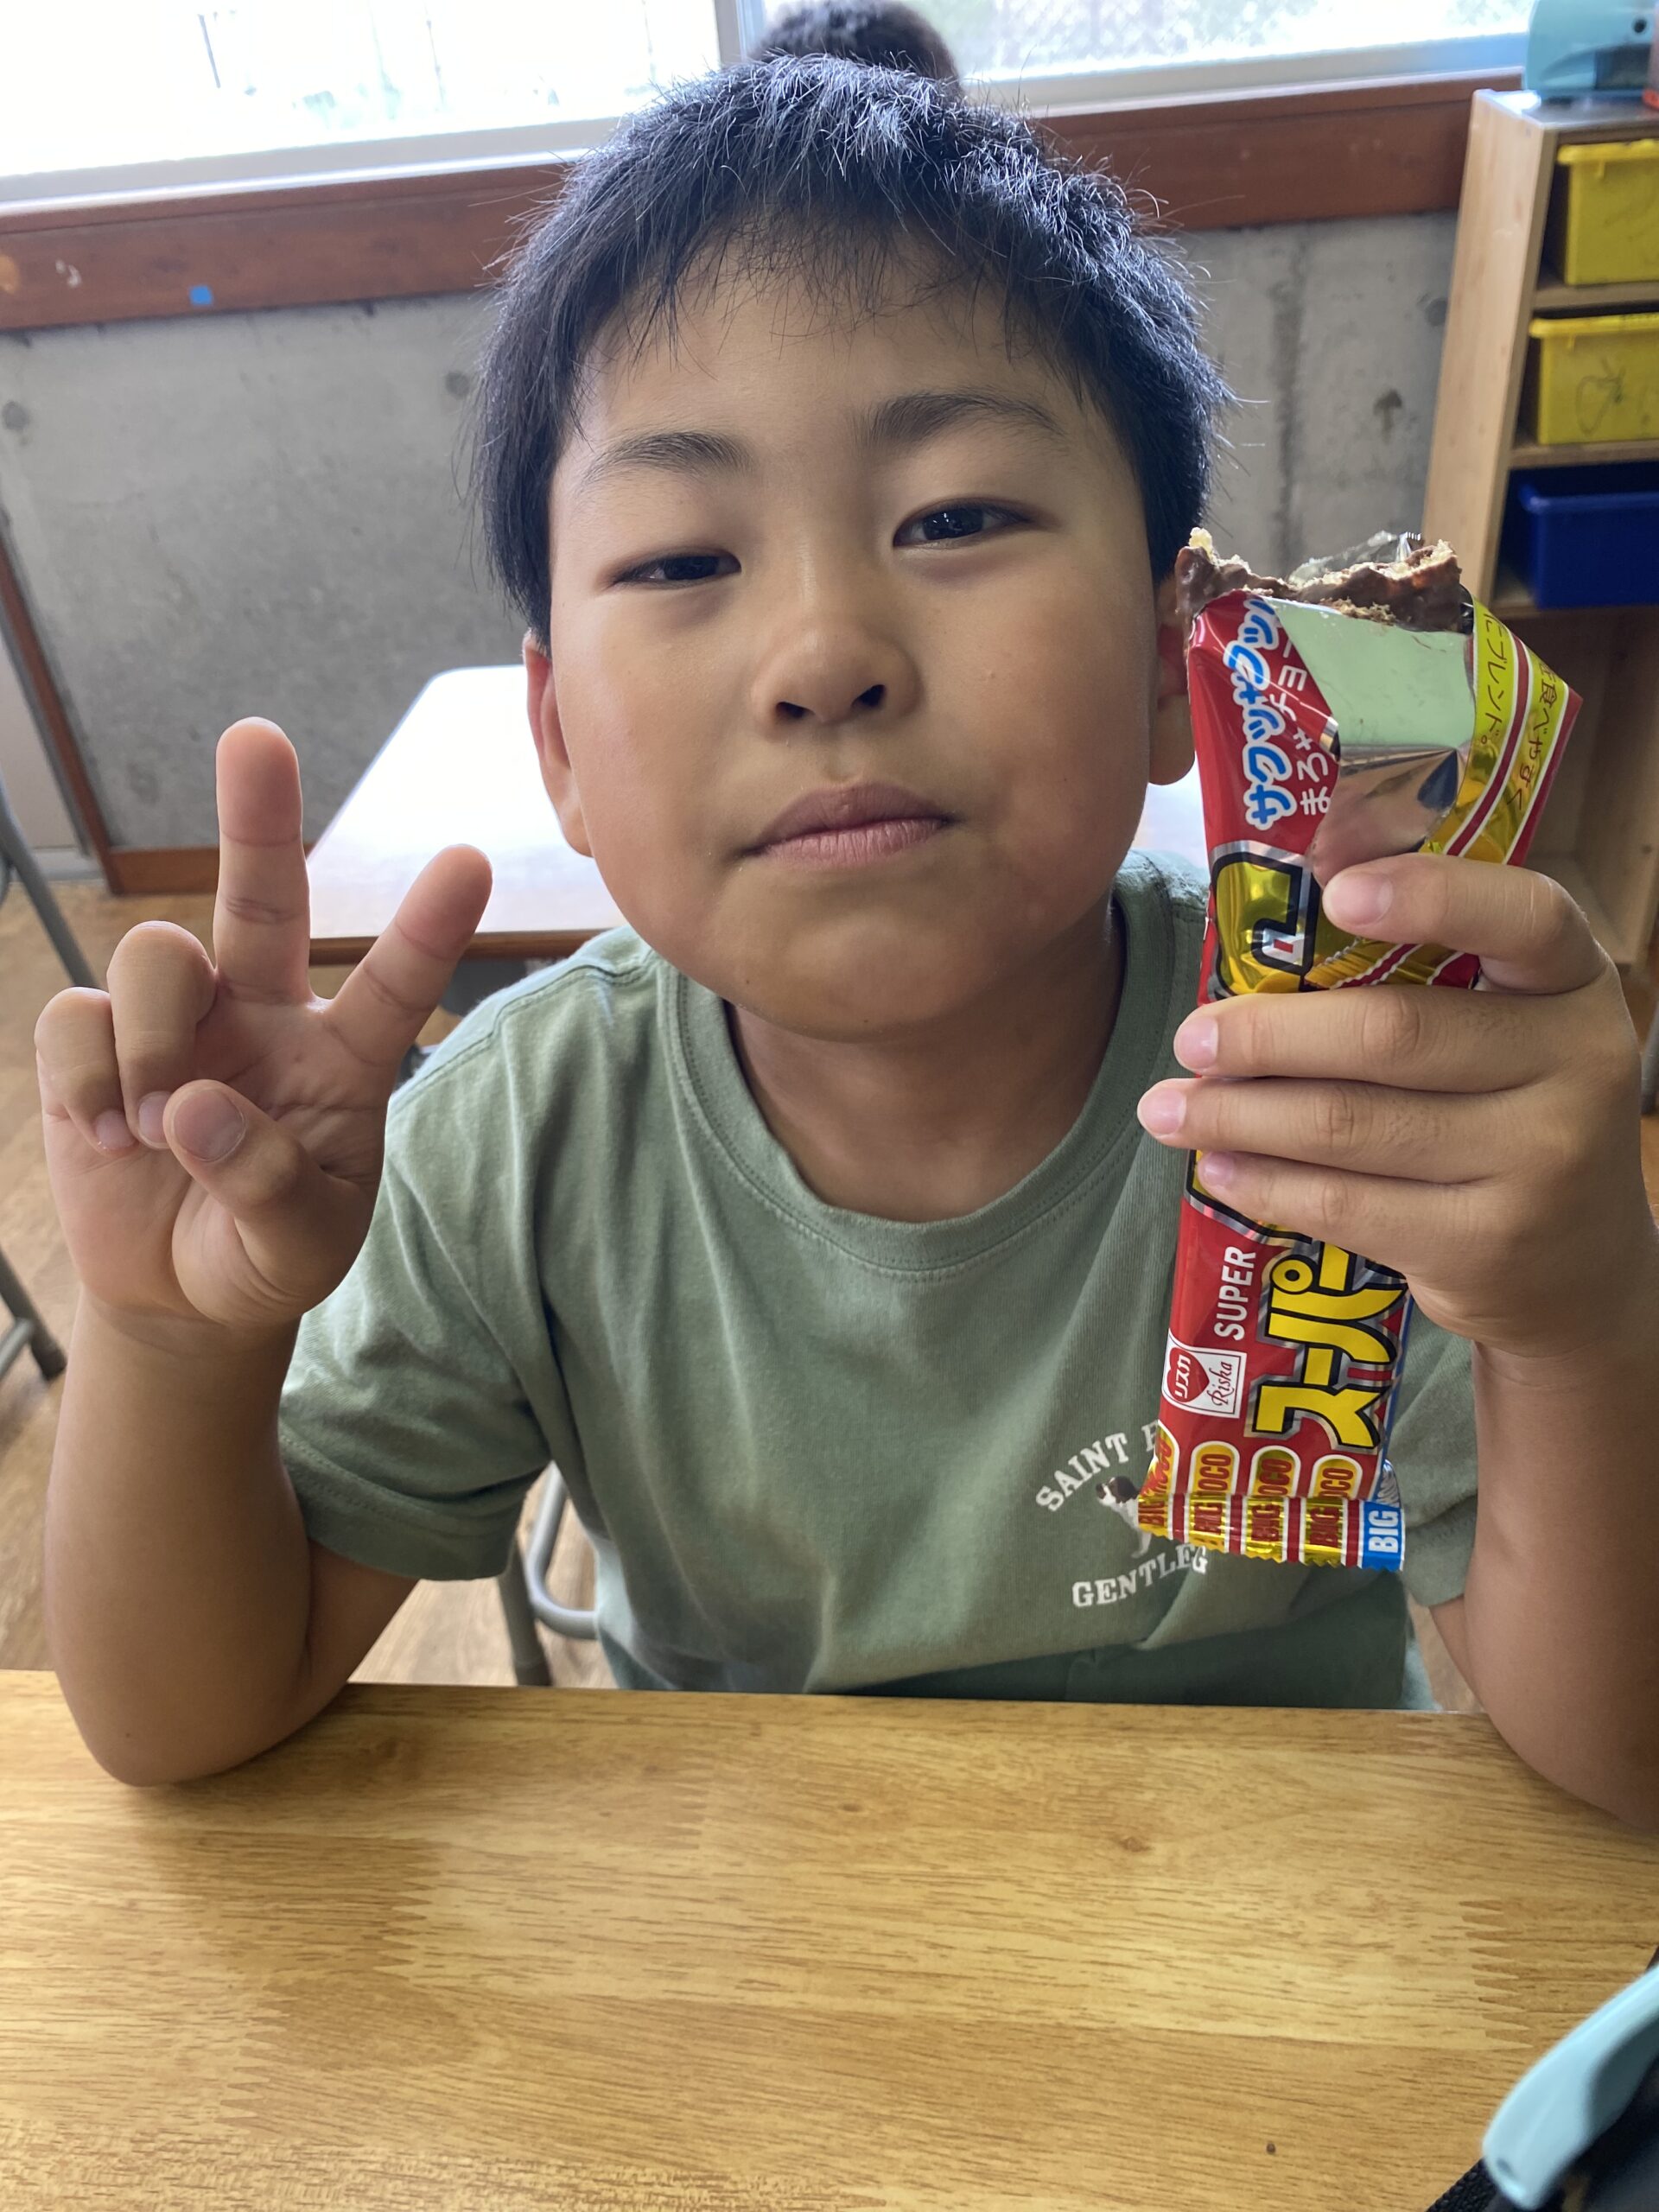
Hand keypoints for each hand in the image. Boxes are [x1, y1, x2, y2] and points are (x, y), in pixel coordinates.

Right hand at [34, 719, 491, 1343]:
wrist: (180, 1293)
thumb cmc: (263, 1252)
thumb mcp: (297, 1245)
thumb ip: (265, 1184)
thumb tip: (193, 1106)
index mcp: (342, 1056)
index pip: (394, 983)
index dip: (427, 927)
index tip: (470, 861)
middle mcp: (263, 1013)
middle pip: (261, 896)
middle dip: (257, 816)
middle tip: (257, 736)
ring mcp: (177, 1019)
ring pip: (157, 956)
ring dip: (154, 1042)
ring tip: (156, 1129)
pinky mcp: (93, 1040)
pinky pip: (77, 1016)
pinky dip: (88, 1080)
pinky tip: (108, 1134)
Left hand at [1135, 852, 1654, 1360]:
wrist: (1581, 1267)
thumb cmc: (1508, 1111)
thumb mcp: (1507, 1029)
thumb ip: (1425, 974)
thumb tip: (1269, 924)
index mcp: (1576, 984)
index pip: (1525, 917)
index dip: (1433, 896)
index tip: (1335, 891)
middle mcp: (1576, 1067)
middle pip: (1394, 1034)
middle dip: (1269, 1036)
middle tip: (1191, 1036)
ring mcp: (1538, 1164)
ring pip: (1350, 1125)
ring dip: (1239, 1114)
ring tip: (1168, 1108)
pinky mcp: (1485, 1245)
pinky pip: (1347, 1205)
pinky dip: (1267, 1182)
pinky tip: (1219, 1166)